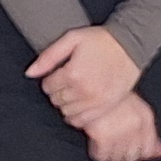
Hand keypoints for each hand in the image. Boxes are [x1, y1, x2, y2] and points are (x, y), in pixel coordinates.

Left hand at [28, 25, 145, 126]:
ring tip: (75, 91)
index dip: (50, 79)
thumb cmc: (101, 40)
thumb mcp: (72, 39)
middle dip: (57, 92)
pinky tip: (82, 102)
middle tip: (67, 81)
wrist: (131, 46)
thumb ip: (48, 56)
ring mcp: (96, 102)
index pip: (48, 87)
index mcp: (72, 73)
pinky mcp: (106, 108)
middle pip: (56, 101)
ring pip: (67, 113)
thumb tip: (30, 73)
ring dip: (67, 104)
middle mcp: (83, 91)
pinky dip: (77, 115)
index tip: (59, 73)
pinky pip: (82, 121)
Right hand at [77, 92, 160, 160]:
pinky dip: (97, 152)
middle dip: (122, 154)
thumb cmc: (113, 95)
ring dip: (110, 154)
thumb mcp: (136, 108)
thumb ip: (150, 133)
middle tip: (113, 145)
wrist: (93, 82)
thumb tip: (160, 152)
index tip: (128, 149)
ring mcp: (120, 132)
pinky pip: (101, 156)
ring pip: (116, 158)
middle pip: (131, 157)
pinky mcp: (102, 136)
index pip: (147, 150)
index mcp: (146, 117)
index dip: (136, 152)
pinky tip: (96, 142)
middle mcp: (136, 126)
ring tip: (104, 142)